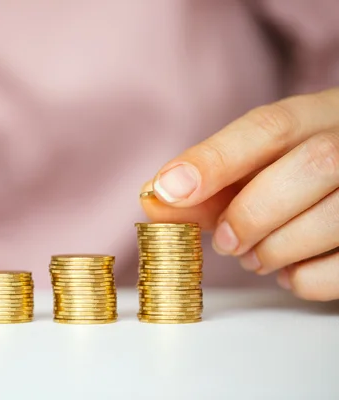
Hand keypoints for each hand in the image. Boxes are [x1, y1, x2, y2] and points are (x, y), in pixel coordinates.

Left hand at [141, 87, 338, 300]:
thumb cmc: (297, 177)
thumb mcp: (259, 167)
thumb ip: (210, 184)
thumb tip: (155, 202)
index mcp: (321, 114)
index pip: (269, 126)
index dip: (214, 160)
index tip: (166, 190)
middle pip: (314, 165)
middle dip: (253, 213)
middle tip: (225, 242)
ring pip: (335, 216)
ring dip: (276, 249)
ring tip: (254, 256)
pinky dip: (304, 278)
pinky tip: (290, 268)